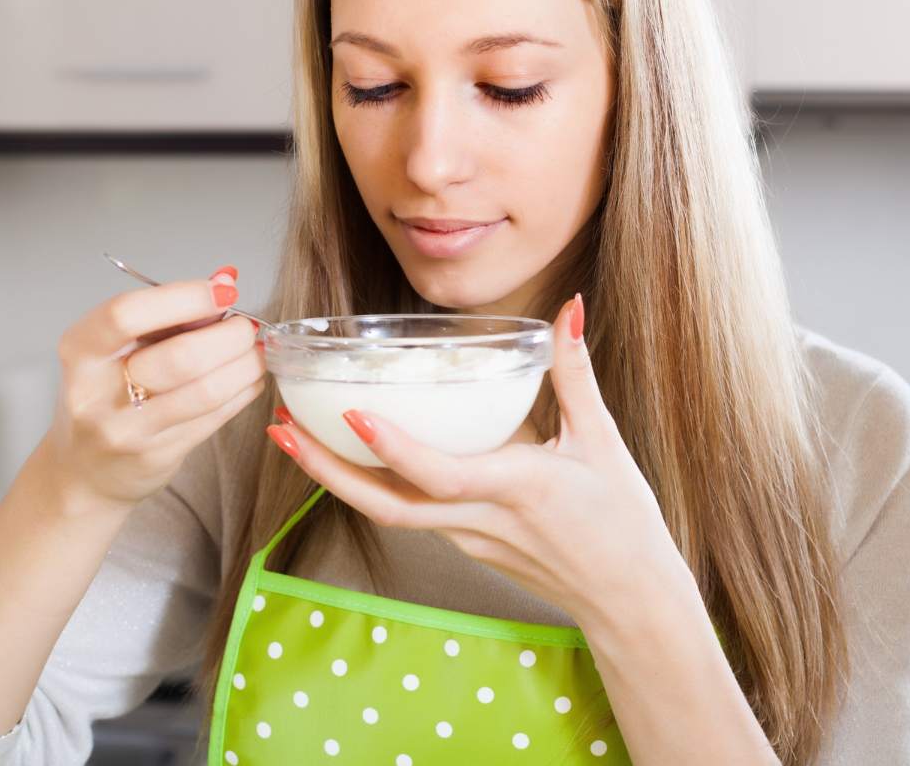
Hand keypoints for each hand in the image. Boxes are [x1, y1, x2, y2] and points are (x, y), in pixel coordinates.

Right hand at [45, 266, 266, 510]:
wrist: (85, 469)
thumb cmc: (107, 393)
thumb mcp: (121, 346)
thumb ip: (168, 312)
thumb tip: (225, 280)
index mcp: (80, 350)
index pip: (127, 314)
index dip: (184, 297)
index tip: (223, 291)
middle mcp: (96, 392)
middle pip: (179, 357)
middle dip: (229, 336)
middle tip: (246, 327)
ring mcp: (127, 430)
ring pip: (204, 392)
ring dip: (245, 366)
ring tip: (255, 352)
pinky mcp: (157, 456)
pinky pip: (214, 418)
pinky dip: (242, 392)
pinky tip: (249, 378)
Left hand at [267, 293, 687, 624]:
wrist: (629, 600)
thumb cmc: (623, 523)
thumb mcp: (603, 440)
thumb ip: (574, 374)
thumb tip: (568, 310)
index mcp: (518, 488)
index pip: (442, 475)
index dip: (394, 449)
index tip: (353, 415)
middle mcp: (480, 519)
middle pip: (387, 505)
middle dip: (327, 470)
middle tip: (280, 429)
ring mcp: (466, 538)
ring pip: (387, 513)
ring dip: (334, 478)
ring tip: (291, 435)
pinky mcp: (462, 543)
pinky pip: (405, 513)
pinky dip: (368, 485)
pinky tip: (342, 453)